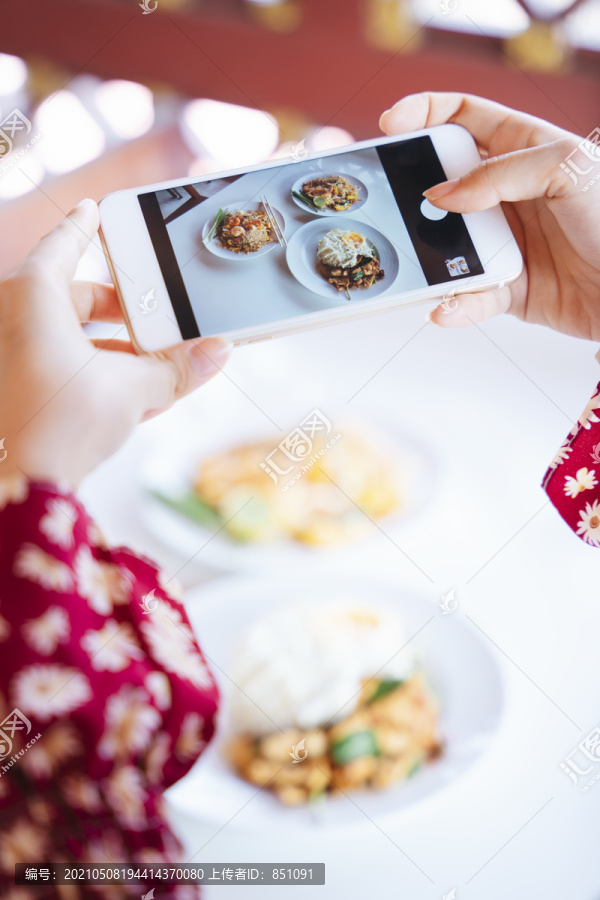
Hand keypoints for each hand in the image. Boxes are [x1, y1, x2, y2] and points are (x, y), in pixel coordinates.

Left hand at [0, 199, 229, 486]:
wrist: (24, 485)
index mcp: (32, 298)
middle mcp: (12, 319)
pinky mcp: (15, 385)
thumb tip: (219, 351)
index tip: (94, 210)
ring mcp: (9, 353)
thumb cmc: (65, 424)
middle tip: (149, 310)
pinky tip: (129, 393)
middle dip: (114, 307)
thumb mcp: (134, 390)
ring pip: (64, 334)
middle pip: (69, 295)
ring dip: (108, 345)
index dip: (85, 226)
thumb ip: (178, 368)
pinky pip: (55, 363)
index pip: (63, 245)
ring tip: (151, 363)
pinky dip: (89, 369)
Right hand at [380, 92, 599, 338]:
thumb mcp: (567, 169)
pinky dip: (456, 305)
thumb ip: (500, 173)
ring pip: (447, 245)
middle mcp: (509, 195)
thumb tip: (441, 195)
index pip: (466, 118)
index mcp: (525, 150)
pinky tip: (448, 309)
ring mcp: (505, 242)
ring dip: (429, 259)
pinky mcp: (508, 289)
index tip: (391, 124)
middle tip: (393, 204)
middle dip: (414, 194)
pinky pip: (470, 295)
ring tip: (418, 267)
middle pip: (443, 185)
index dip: (426, 113)